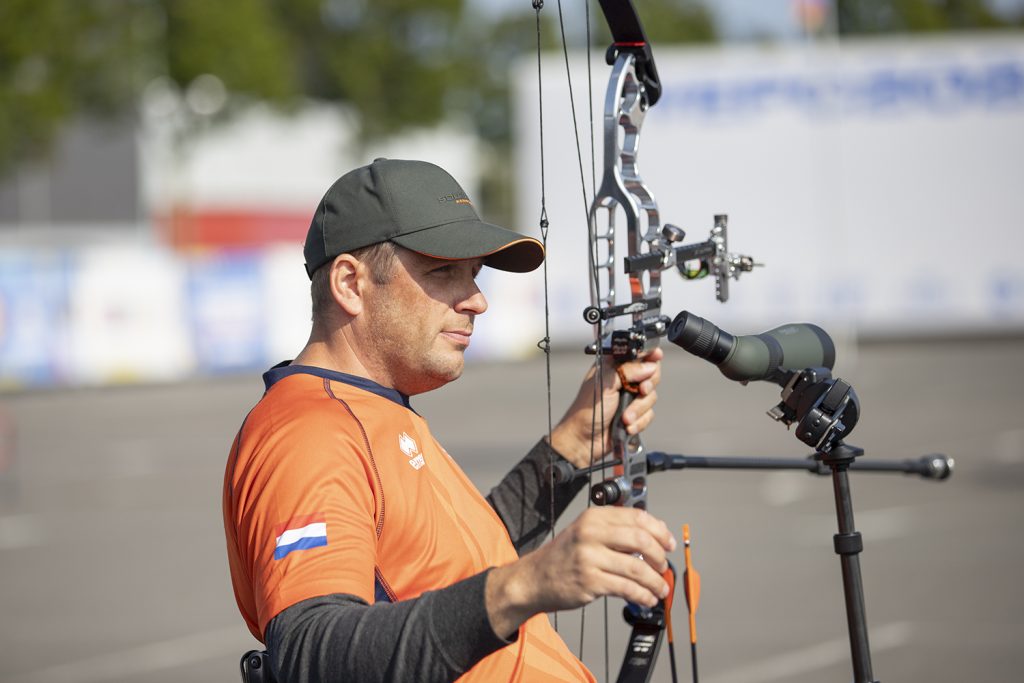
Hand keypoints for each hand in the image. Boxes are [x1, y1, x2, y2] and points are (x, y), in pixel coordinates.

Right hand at [485, 507, 675, 637]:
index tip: (668, 543)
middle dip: (659, 556)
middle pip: (640, 540)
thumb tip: (654, 538)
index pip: (637, 517)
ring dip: (655, 581)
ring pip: (637, 568)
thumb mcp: (586, 532)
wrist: (534, 579)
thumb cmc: (564, 556)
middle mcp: (591, 533)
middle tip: (664, 566)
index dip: (659, 531)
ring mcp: (589, 558)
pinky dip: (643, 595)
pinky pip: (627, 588)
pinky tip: (647, 599)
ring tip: (661, 588)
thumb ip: (615, 531)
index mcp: (594, 517)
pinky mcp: (590, 582)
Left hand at [549, 348, 662, 467]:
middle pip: (651, 374)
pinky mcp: (635, 415)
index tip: (657, 357)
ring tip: (624, 418)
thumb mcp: (606, 384)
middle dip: (647, 385)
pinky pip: (648, 415)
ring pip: (651, 397)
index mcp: (614, 367)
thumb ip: (628, 371)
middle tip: (641, 391)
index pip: (637, 354)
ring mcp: (630, 398)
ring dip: (638, 410)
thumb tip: (650, 366)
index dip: (649, 354)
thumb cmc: (587, 410)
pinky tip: (626, 426)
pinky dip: (639, 422)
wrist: (584, 439)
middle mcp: (624, 380)